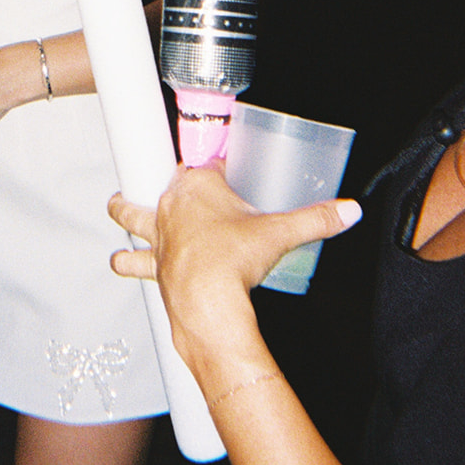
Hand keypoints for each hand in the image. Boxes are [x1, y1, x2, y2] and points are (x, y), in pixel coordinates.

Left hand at [109, 167, 359, 361]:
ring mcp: (158, 234)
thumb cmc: (233, 262)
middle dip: (170, 181)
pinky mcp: (152, 263)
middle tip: (175, 180)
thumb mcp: (280, 234)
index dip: (214, 163)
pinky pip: (133, 260)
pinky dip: (128, 261)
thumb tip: (348, 211)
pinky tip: (119, 261)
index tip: (220, 161)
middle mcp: (172, 206)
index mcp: (199, 188)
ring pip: (130, 213)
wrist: (206, 303)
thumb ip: (317, 219)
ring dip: (123, 211)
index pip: (205, 163)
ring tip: (116, 206)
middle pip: (166, 182)